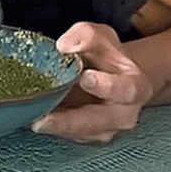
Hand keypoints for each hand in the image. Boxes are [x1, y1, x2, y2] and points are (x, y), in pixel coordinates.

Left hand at [31, 21, 153, 142]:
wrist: (107, 73)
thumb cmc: (105, 55)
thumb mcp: (98, 35)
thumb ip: (85, 36)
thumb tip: (64, 46)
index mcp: (136, 86)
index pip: (126, 89)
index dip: (106, 85)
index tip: (85, 78)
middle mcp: (125, 113)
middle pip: (99, 122)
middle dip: (70, 121)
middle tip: (45, 120)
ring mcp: (107, 128)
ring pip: (82, 133)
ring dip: (57, 128)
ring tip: (35, 122)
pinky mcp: (89, 136)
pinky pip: (71, 136)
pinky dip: (54, 129)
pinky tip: (36, 120)